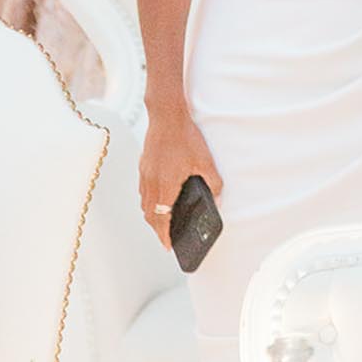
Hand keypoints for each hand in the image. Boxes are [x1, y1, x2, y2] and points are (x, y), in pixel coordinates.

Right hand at [139, 109, 222, 249]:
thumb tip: (218, 198)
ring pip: (144, 203)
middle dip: (157, 229)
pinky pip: (143, 190)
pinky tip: (158, 196)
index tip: (168, 246)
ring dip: (152, 215)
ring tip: (162, 221)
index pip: (161, 220)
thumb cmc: (185, 137)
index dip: (164, 235)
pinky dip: (149, 200)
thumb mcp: (205, 161)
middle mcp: (151, 183)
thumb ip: (214, 183)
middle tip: (166, 237)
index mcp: (165, 187)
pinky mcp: (143, 165)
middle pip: (149, 215)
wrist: (166, 115)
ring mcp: (144, 174)